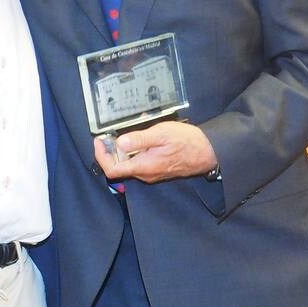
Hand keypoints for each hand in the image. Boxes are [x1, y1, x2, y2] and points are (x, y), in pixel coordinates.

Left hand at [96, 121, 218, 183]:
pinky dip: (134, 151)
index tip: (99, 142)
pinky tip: (140, 138)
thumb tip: (119, 143)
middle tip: (108, 135)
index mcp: (143, 166)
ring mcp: (152, 173)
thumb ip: (139, 139)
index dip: (101, 156)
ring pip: (130, 164)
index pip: (112, 170)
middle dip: (110, 151)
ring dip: (123, 150)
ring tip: (124, 132)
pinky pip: (140, 162)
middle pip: (119, 167)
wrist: (209, 153)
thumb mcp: (162, 134)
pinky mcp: (158, 169)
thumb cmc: (187, 143)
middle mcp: (145, 174)